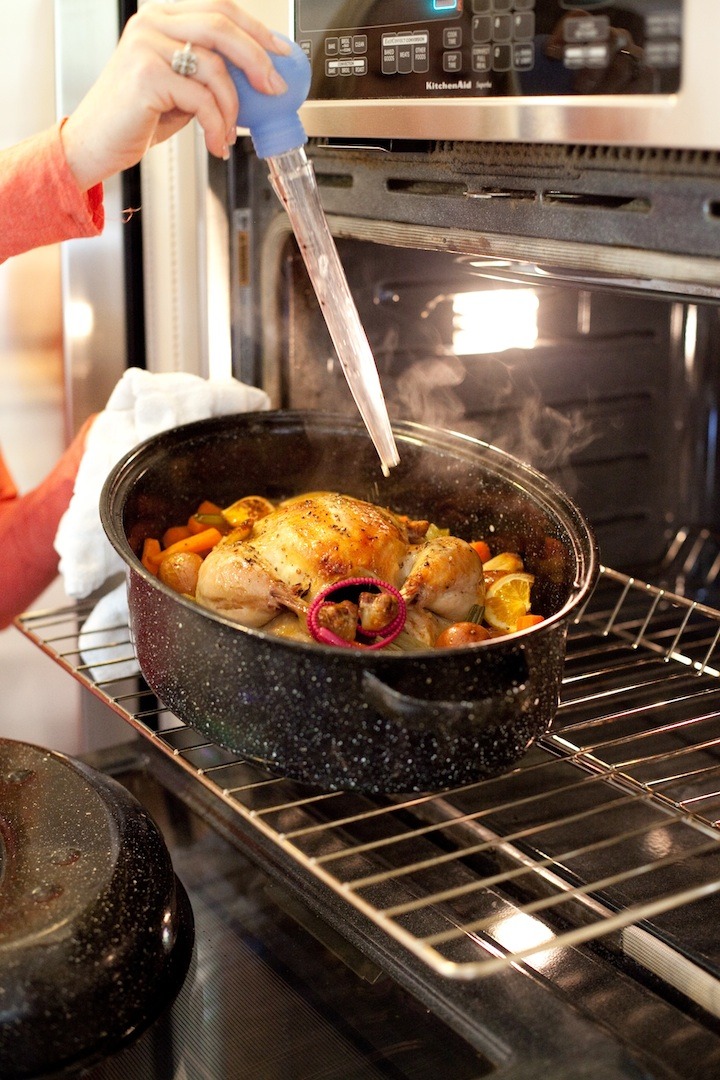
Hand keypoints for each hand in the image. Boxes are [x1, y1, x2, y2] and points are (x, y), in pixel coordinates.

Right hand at [61, 0, 290, 190]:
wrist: (94, 144)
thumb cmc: (136, 117)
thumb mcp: (179, 87)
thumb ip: (209, 73)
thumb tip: (258, 78)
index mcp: (161, 17)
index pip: (219, 8)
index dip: (256, 30)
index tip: (280, 53)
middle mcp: (152, 23)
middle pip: (222, 26)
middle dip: (257, 59)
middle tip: (274, 89)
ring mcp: (146, 45)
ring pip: (215, 68)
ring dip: (231, 108)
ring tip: (227, 132)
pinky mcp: (146, 75)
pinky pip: (202, 99)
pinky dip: (216, 126)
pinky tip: (215, 143)